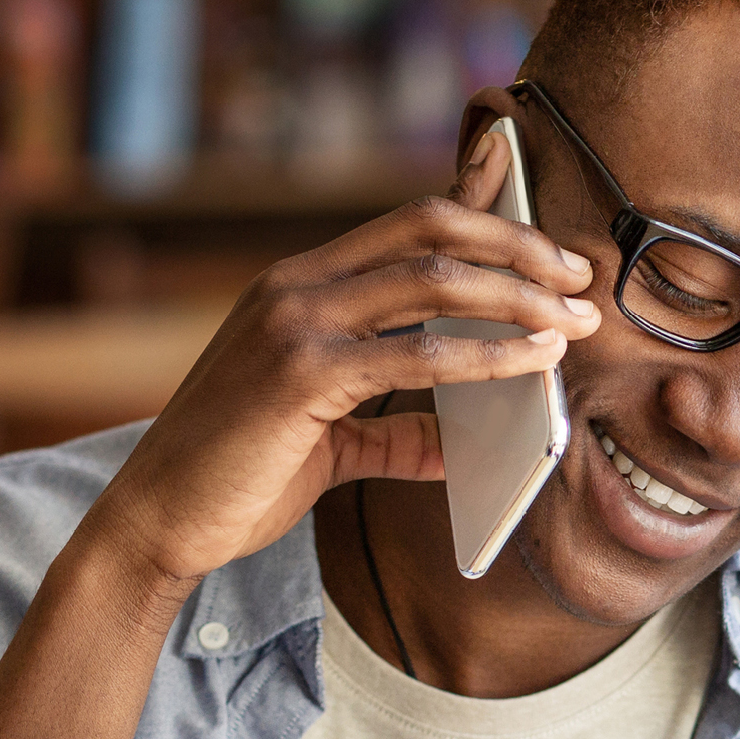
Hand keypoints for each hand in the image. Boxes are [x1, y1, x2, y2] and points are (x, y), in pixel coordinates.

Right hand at [79, 129, 602, 583]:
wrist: (157, 520)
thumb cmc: (236, 477)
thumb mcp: (327, 441)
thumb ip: (394, 431)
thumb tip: (463, 444)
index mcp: (297, 284)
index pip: (407, 224)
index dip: (485, 219)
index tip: (551, 248)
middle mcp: (294, 286)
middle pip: (430, 230)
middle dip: (518, 246)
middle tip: (581, 277)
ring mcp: (294, 323)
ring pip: (432, 281)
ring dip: (519, 297)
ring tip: (575, 323)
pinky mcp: (302, 374)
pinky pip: (416, 352)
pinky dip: (487, 355)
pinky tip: (534, 364)